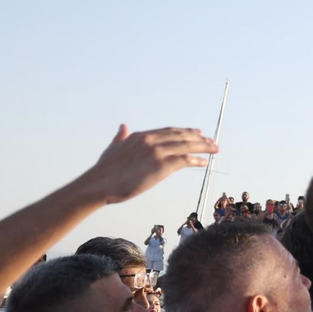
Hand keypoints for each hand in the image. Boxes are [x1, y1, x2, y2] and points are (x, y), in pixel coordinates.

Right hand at [75, 126, 218, 205]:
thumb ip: (120, 137)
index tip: (197, 133)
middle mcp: (150, 140)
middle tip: (212, 141)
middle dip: (199, 138)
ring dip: (203, 147)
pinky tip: (203, 163)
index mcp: (140, 136)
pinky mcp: (160, 166)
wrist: (98, 185)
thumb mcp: (113, 148)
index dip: (185, 132)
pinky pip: (184, 160)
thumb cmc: (103, 172)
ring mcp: (156, 152)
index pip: (169, 131)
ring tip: (215, 149)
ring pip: (186, 146)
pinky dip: (195, 160)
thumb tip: (123, 126)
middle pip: (181, 136)